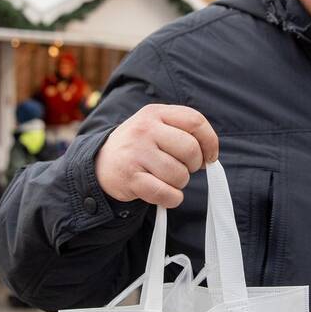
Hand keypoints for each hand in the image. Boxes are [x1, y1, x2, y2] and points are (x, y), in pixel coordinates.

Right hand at [95, 104, 218, 207]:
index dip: (210, 141)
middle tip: (185, 169)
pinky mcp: (130, 178)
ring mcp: (136, 153)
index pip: (195, 121)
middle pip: (190, 149)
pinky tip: (166, 194)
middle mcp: (145, 129)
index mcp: (155, 113)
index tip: (209, 156)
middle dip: (194, 165)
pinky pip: (166, 193)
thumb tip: (210, 157)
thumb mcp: (157, 126)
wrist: (101, 163)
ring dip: (180, 183)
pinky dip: (172, 198)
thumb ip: (183, 132)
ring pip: (179, 175)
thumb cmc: (140, 146)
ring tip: (167, 178)